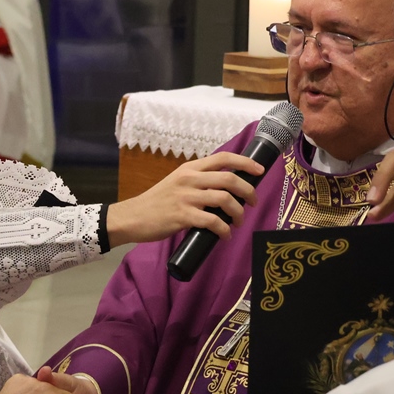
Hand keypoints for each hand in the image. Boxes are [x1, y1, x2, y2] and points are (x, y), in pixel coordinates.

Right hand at [105, 151, 264, 247]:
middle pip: (230, 179)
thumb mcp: (177, 183)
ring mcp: (186, 197)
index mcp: (190, 169)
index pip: (224, 158)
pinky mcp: (182, 216)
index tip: (260, 171)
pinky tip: (225, 235)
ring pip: (225, 200)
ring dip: (238, 213)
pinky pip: (213, 221)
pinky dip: (224, 230)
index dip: (246, 163)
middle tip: (252, 203)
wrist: (133, 217)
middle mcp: (190, 179)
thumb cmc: (157, 203)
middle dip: (248, 192)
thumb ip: (197, 183)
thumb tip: (224, 192)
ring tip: (238, 222)